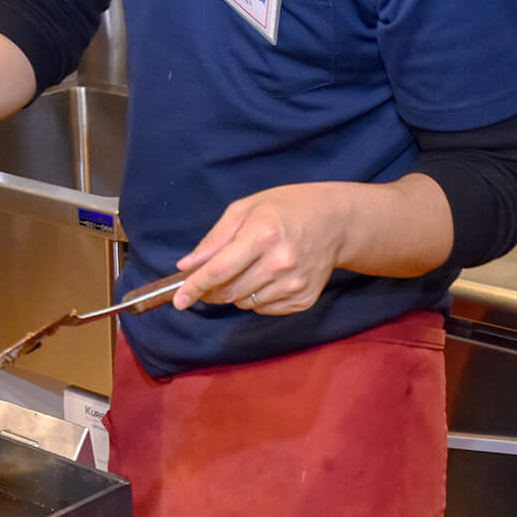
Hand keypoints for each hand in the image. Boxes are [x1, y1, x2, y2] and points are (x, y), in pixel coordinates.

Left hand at [173, 184, 347, 313]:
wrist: (336, 221)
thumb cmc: (288, 209)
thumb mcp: (247, 209)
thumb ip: (215, 239)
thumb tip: (187, 266)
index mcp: (263, 234)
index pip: (219, 270)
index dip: (195, 287)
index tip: (179, 300)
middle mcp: (280, 262)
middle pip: (228, 292)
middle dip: (212, 289)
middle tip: (211, 277)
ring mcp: (294, 284)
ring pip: (244, 303)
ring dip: (236, 292)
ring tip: (250, 267)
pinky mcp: (303, 299)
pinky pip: (264, 308)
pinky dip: (256, 298)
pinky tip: (268, 276)